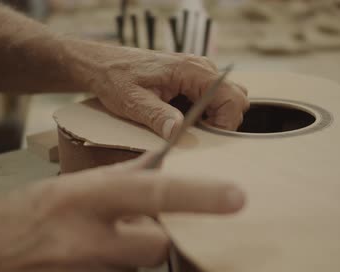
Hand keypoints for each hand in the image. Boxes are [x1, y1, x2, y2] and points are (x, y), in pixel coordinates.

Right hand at [0, 155, 245, 271]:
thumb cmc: (7, 225)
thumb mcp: (56, 191)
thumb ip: (108, 183)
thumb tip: (155, 167)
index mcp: (80, 201)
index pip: (151, 194)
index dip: (198, 195)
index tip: (237, 196)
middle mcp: (87, 245)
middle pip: (157, 246)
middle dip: (149, 241)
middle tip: (117, 235)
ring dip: (120, 267)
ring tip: (78, 259)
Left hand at [87, 47, 249, 138]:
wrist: (103, 65)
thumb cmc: (116, 78)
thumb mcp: (132, 101)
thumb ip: (157, 116)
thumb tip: (178, 132)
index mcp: (190, 70)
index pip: (232, 97)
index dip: (227, 122)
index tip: (207, 138)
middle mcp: (200, 67)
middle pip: (236, 98)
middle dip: (224, 121)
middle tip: (199, 135)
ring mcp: (198, 72)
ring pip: (227, 98)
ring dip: (216, 117)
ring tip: (191, 127)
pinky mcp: (192, 79)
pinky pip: (213, 97)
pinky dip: (206, 112)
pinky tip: (184, 118)